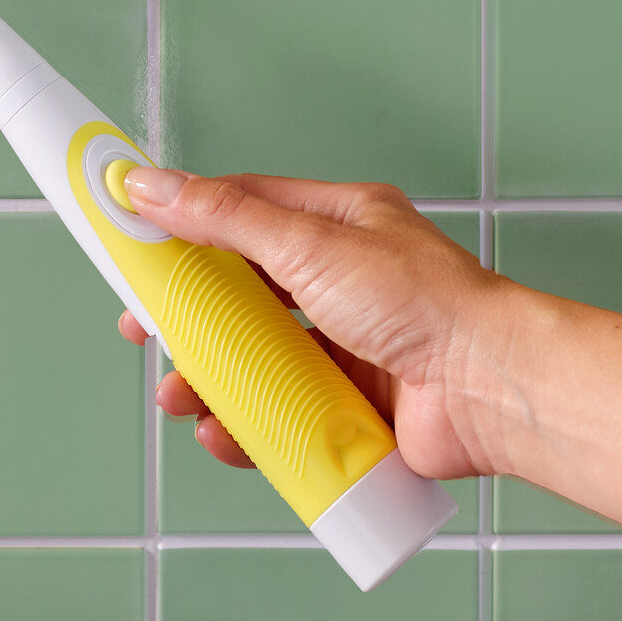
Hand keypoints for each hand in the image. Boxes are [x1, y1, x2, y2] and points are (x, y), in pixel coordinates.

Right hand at [113, 169, 505, 481]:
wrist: (488, 389)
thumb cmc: (426, 304)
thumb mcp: (311, 245)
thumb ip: (225, 220)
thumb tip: (154, 187)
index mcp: (340, 224)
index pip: (242, 211)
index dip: (182, 224)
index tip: (132, 241)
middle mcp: (343, 281)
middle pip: (241, 293)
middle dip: (188, 316)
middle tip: (145, 331)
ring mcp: (347, 345)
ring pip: (257, 358)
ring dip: (210, 377)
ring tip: (180, 396)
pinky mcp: (353, 405)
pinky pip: (283, 411)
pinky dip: (248, 423)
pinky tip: (226, 433)